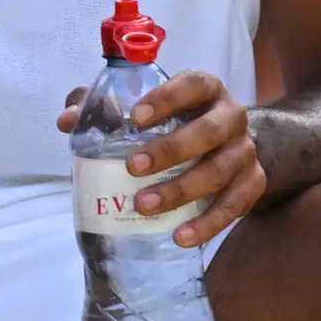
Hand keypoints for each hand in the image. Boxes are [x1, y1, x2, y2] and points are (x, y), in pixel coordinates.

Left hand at [57, 70, 266, 249]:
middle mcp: (231, 117)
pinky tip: (179, 236)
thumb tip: (67, 120)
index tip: (135, 116)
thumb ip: (103, 107)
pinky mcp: (252, 183)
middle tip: (133, 167)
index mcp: (205, 89)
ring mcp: (245, 151)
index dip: (167, 98)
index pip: (193, 84)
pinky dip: (208, 223)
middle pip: (208, 131)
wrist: (228, 146)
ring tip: (144, 205)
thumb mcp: (144, 109)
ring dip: (181, 190)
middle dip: (170, 150)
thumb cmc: (174, 123)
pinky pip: (235, 206)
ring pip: (219, 171)